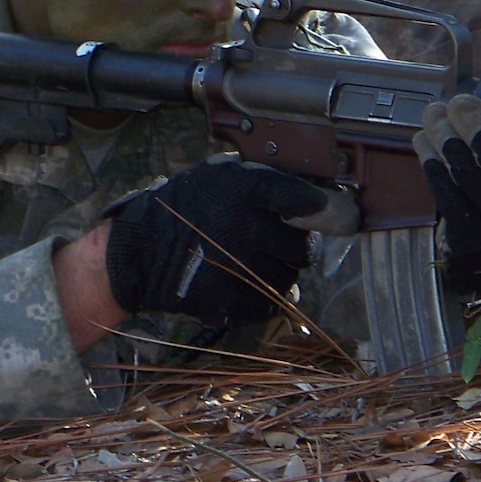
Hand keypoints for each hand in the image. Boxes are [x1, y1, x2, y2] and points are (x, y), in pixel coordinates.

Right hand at [104, 161, 328, 332]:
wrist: (139, 251)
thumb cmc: (183, 208)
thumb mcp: (219, 177)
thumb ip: (263, 184)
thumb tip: (316, 200)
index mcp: (244, 190)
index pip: (302, 200)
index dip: (326, 209)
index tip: (340, 216)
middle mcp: (244, 226)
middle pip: (304, 247)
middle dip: (298, 246)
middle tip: (279, 243)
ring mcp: (237, 267)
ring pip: (290, 278)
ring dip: (281, 272)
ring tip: (255, 262)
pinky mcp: (229, 301)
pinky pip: (270, 304)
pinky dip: (264, 298)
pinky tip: (245, 283)